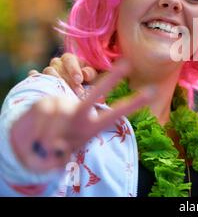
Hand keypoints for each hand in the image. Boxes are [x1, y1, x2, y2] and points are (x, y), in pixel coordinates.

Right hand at [12, 60, 151, 173]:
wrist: (27, 146)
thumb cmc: (54, 149)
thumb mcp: (67, 151)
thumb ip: (68, 147)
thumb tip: (58, 143)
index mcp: (90, 125)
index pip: (114, 113)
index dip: (132, 104)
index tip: (151, 92)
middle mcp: (79, 110)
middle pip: (97, 92)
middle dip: (111, 79)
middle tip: (128, 64)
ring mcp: (62, 104)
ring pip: (63, 110)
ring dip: (53, 131)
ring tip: (48, 144)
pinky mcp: (43, 103)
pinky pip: (46, 111)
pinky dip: (41, 128)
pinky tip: (39, 137)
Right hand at [29, 53, 97, 97]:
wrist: (78, 98)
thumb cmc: (90, 84)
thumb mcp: (96, 78)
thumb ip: (94, 74)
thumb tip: (86, 74)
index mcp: (71, 60)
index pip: (69, 59)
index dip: (74, 69)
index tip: (80, 79)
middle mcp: (57, 64)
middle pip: (57, 65)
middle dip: (68, 79)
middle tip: (77, 91)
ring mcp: (47, 72)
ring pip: (47, 72)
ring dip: (57, 82)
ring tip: (65, 93)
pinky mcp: (38, 80)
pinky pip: (34, 77)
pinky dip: (36, 80)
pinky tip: (42, 87)